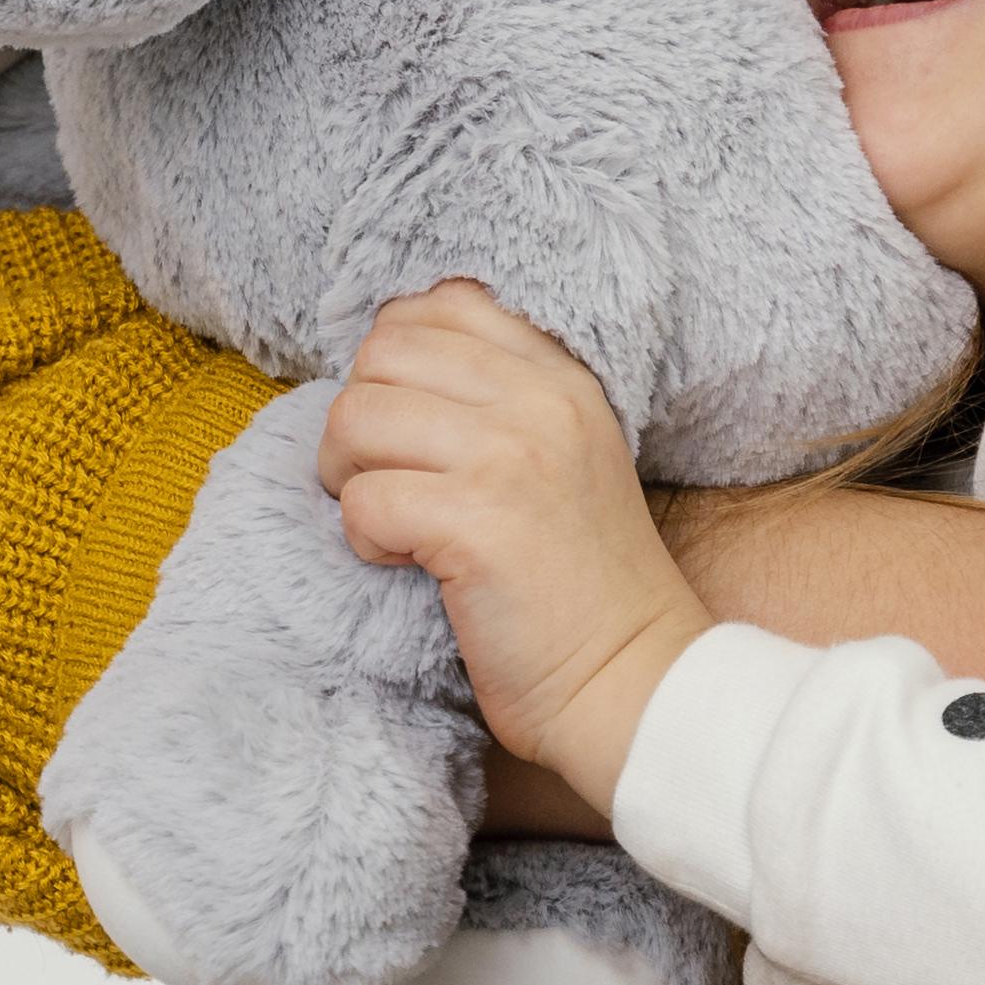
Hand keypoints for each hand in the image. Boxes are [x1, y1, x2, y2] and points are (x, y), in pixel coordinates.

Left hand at [321, 284, 713, 802]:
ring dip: (350, 478)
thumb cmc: (583, 586)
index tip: (408, 426)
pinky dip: (364, 540)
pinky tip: (408, 565)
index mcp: (561, 377)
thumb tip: (384, 371)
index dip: (396, 360)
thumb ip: (502, 401)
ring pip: (356, 419)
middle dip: (359, 421)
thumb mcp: (568, 457)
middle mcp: (538, 402)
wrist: (634, 681)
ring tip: (394, 524)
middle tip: (386, 481)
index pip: (443, 304)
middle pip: (382, 354)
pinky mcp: (476, 525)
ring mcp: (509, 458)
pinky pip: (363, 502)